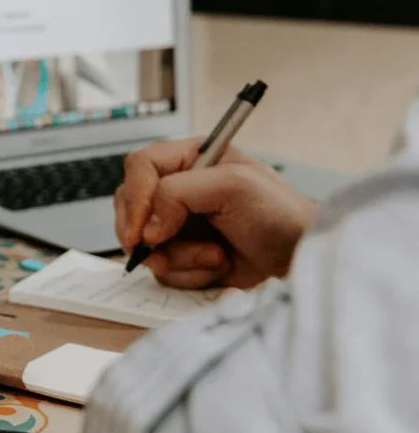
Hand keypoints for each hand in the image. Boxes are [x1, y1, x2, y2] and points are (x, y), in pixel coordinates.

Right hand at [114, 139, 316, 288]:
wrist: (302, 260)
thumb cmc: (281, 215)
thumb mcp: (234, 185)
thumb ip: (180, 193)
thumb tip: (148, 227)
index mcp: (190, 159)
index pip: (140, 167)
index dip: (136, 196)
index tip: (144, 229)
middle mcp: (179, 190)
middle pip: (130, 205)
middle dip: (146, 233)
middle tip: (161, 250)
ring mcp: (179, 225)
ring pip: (143, 243)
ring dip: (177, 257)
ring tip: (214, 257)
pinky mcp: (184, 256)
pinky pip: (162, 269)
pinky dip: (187, 274)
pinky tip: (216, 266)